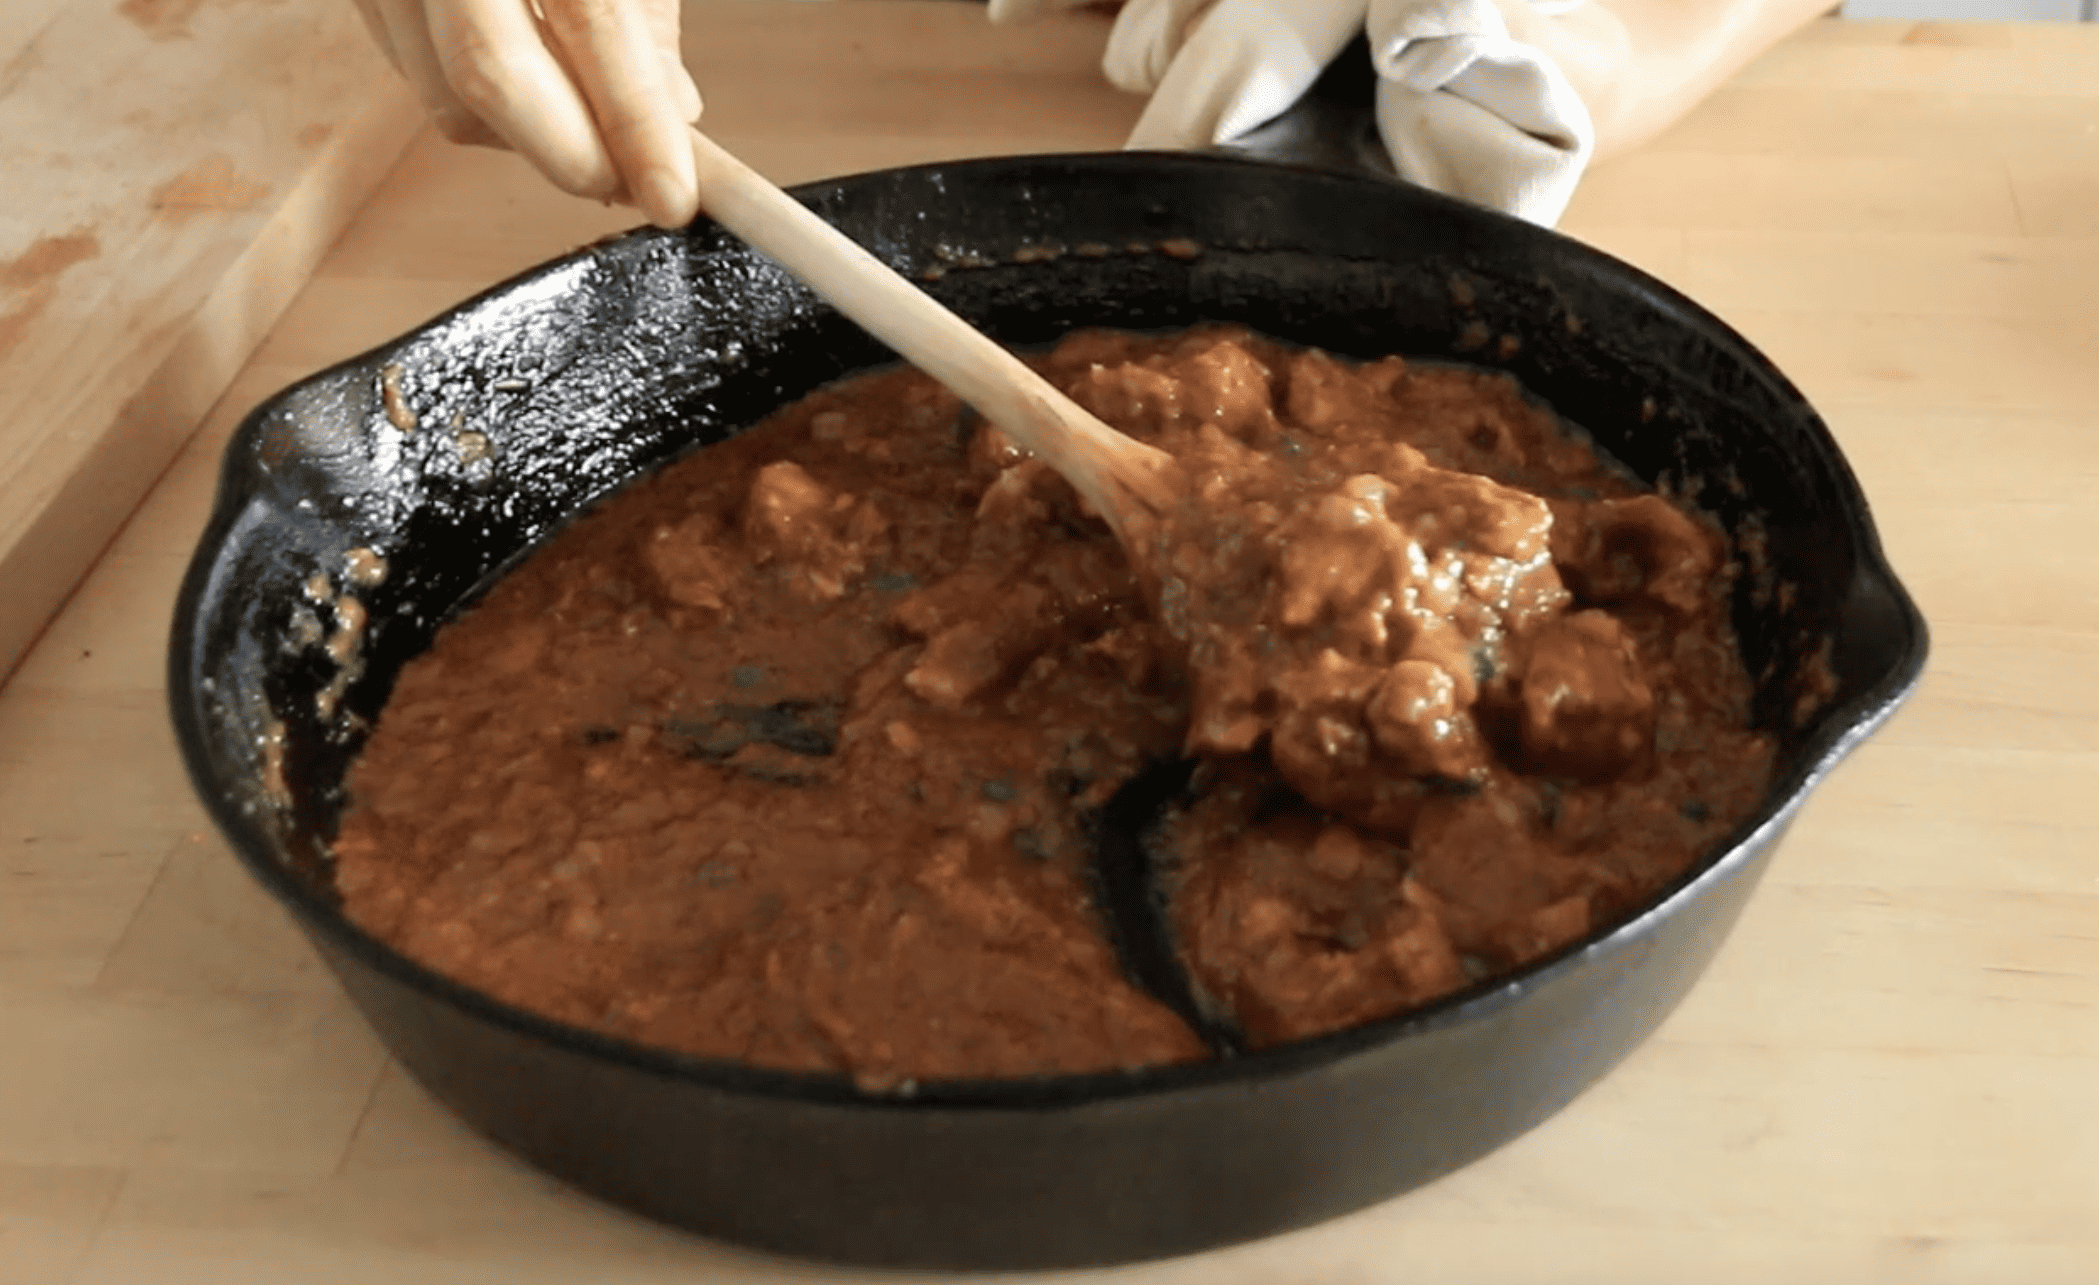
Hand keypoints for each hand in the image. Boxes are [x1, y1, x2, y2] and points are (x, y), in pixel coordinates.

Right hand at [352, 0, 703, 227]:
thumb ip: (644, 11)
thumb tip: (673, 113)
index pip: (589, 18)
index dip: (633, 119)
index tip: (674, 196)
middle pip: (488, 71)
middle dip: (572, 153)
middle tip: (634, 182)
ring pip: (443, 93)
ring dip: (530, 138)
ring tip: (594, 131)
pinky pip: (414, 73)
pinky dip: (483, 104)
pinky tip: (534, 88)